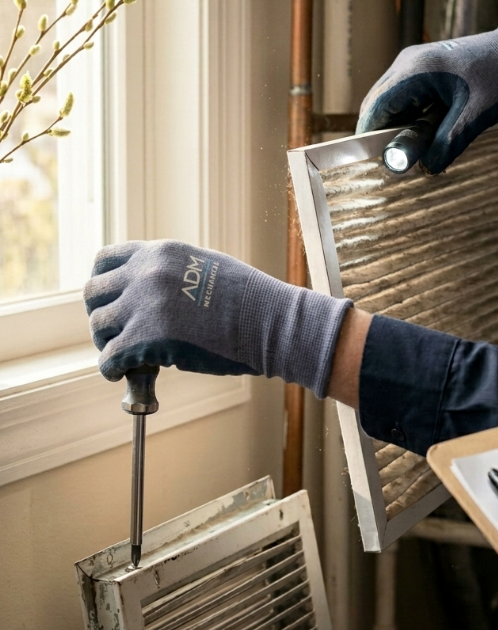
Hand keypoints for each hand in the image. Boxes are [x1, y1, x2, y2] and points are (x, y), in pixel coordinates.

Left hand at [83, 239, 351, 397]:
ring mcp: (143, 305)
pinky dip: (112, 370)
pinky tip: (123, 376)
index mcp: (161, 253)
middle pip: (94, 293)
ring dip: (108, 344)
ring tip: (122, 359)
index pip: (105, 260)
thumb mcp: (206, 268)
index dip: (105, 285)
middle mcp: (146, 273)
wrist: (271, 323)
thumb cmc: (251, 303)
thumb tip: (153, 296)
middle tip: (116, 335)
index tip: (111, 303)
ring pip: (99, 327)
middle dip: (102, 316)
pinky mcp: (146, 340)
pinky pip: (109, 358)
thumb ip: (173, 274)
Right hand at [356, 22, 497, 173]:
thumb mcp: (474, 117)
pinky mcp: (420, 69)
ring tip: (417, 144)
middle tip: (399, 158)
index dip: (370, 135)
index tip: (374, 161)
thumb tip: (426, 169)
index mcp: (417, 69)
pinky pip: (402, 97)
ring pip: (388, 101)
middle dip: (383, 133)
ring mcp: (412, 63)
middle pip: (377, 104)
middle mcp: (408, 62)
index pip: (376, 106)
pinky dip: (407, 116)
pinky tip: (425, 129)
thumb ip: (447, 144)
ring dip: (396, 125)